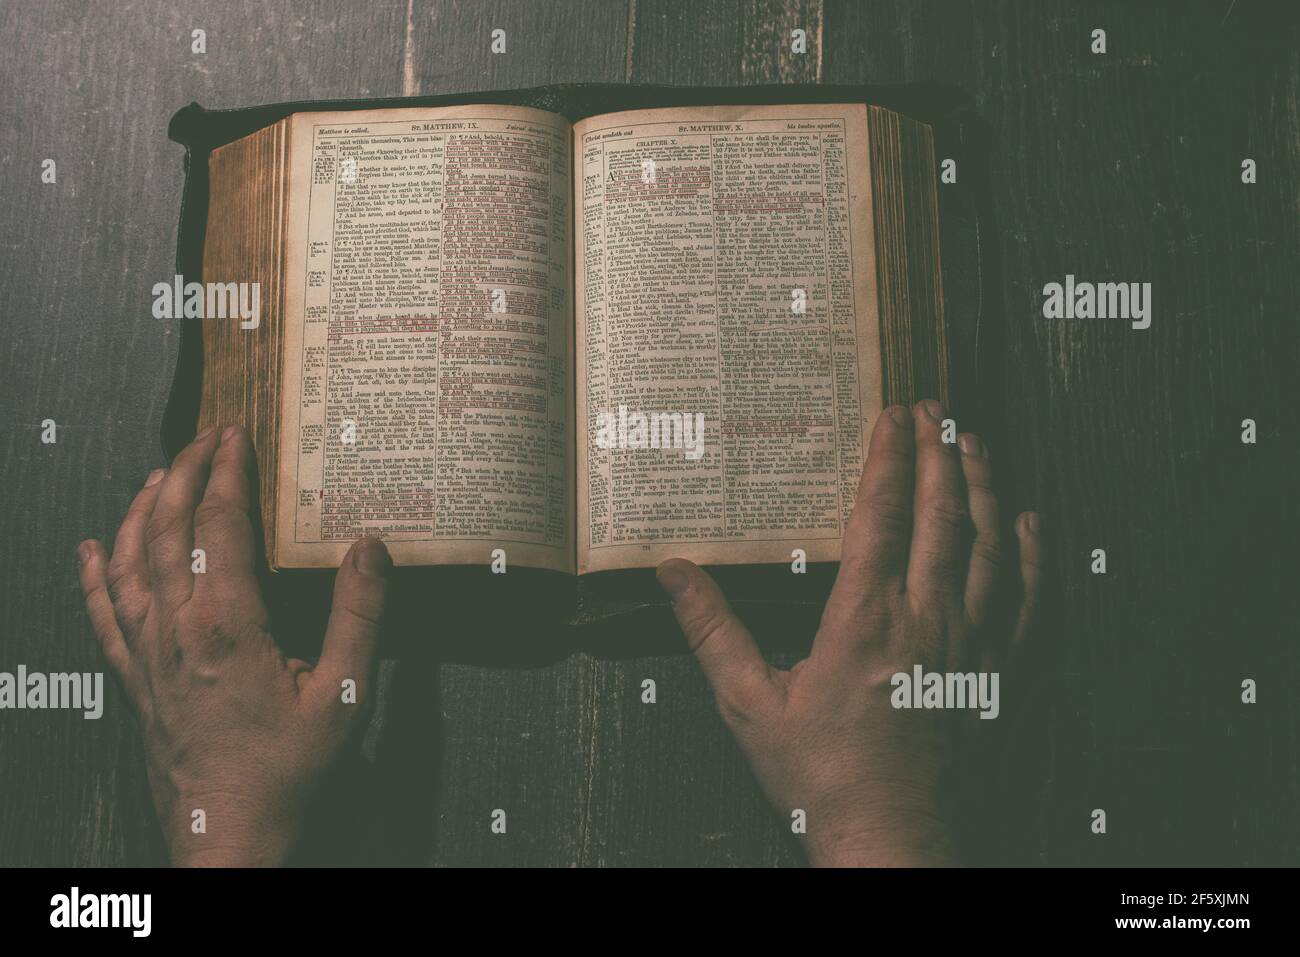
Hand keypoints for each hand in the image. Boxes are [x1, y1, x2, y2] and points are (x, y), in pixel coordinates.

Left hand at [78, 425, 389, 865]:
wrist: (230, 834)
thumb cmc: (288, 770)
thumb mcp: (344, 693)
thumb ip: (358, 615)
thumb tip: (367, 548)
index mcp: (228, 625)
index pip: (220, 524)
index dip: (226, 472)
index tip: (235, 436)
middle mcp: (177, 630)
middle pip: (166, 528)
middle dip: (181, 473)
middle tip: (202, 439)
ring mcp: (147, 654)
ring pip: (128, 561)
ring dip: (140, 509)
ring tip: (156, 475)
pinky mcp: (134, 680)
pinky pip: (101, 614)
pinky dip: (93, 574)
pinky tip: (93, 548)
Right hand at [657, 401, 1041, 865]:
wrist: (896, 843)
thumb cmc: (823, 779)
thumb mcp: (752, 706)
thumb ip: (714, 632)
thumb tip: (675, 573)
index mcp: (863, 620)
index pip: (880, 516)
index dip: (887, 458)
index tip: (889, 415)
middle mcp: (926, 621)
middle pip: (941, 515)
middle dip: (937, 452)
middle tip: (933, 409)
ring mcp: (973, 645)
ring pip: (989, 544)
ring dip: (984, 486)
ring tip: (976, 444)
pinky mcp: (1003, 673)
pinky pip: (1028, 598)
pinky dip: (1031, 554)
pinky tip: (1030, 522)